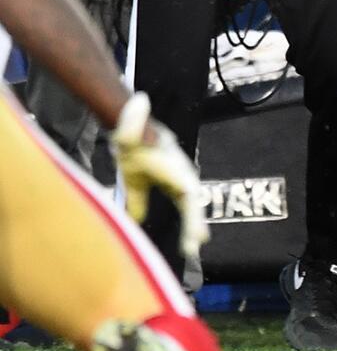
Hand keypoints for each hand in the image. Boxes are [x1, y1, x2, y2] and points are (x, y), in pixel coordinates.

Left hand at [112, 92, 209, 258]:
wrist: (135, 134)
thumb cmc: (133, 139)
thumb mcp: (127, 139)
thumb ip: (132, 126)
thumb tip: (138, 103)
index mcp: (175, 168)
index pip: (189, 193)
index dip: (193, 212)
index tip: (195, 231)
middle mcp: (183, 176)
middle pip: (194, 203)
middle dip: (195, 224)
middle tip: (194, 246)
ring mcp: (180, 183)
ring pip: (191, 208)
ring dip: (193, 227)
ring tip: (192, 248)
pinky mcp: (173, 189)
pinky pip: (184, 209)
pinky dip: (189, 225)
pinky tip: (189, 242)